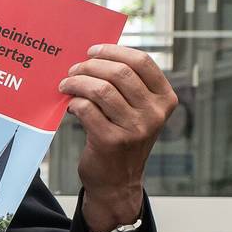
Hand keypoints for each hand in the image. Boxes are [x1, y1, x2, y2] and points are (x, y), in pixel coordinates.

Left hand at [60, 43, 177, 231]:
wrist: (118, 181)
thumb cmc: (123, 137)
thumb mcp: (138, 111)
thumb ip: (128, 86)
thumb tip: (96, 54)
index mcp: (165, 99)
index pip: (142, 62)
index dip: (114, 51)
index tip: (92, 50)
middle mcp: (154, 113)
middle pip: (119, 73)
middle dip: (89, 66)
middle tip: (73, 70)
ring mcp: (135, 128)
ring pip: (101, 89)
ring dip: (77, 83)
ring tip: (66, 85)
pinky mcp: (111, 140)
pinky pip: (86, 109)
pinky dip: (74, 102)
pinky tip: (70, 105)